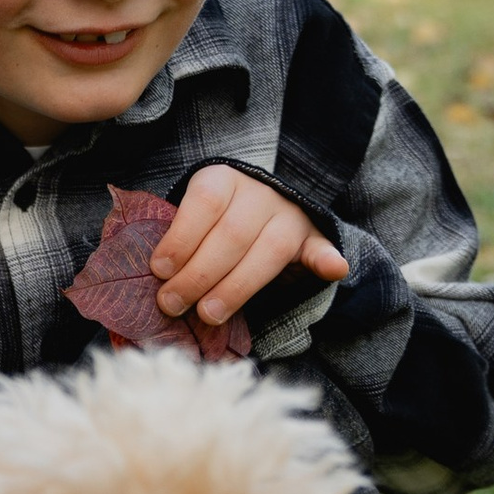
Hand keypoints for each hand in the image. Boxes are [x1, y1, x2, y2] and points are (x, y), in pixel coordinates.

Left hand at [152, 166, 349, 324]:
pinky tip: (334, 270)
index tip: (159, 270)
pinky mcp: (312, 238)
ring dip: (238, 287)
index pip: (204, 204)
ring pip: (269, 250)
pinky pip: (321, 248)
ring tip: (209, 314)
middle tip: (172, 304)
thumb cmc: (209, 219)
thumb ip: (178, 237)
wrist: (255, 200)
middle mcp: (259, 193)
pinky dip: (327, 260)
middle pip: (232, 234)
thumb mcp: (189, 214)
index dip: (181, 239)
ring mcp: (289, 215)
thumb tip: (159, 271)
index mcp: (223, 180)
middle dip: (199, 275)